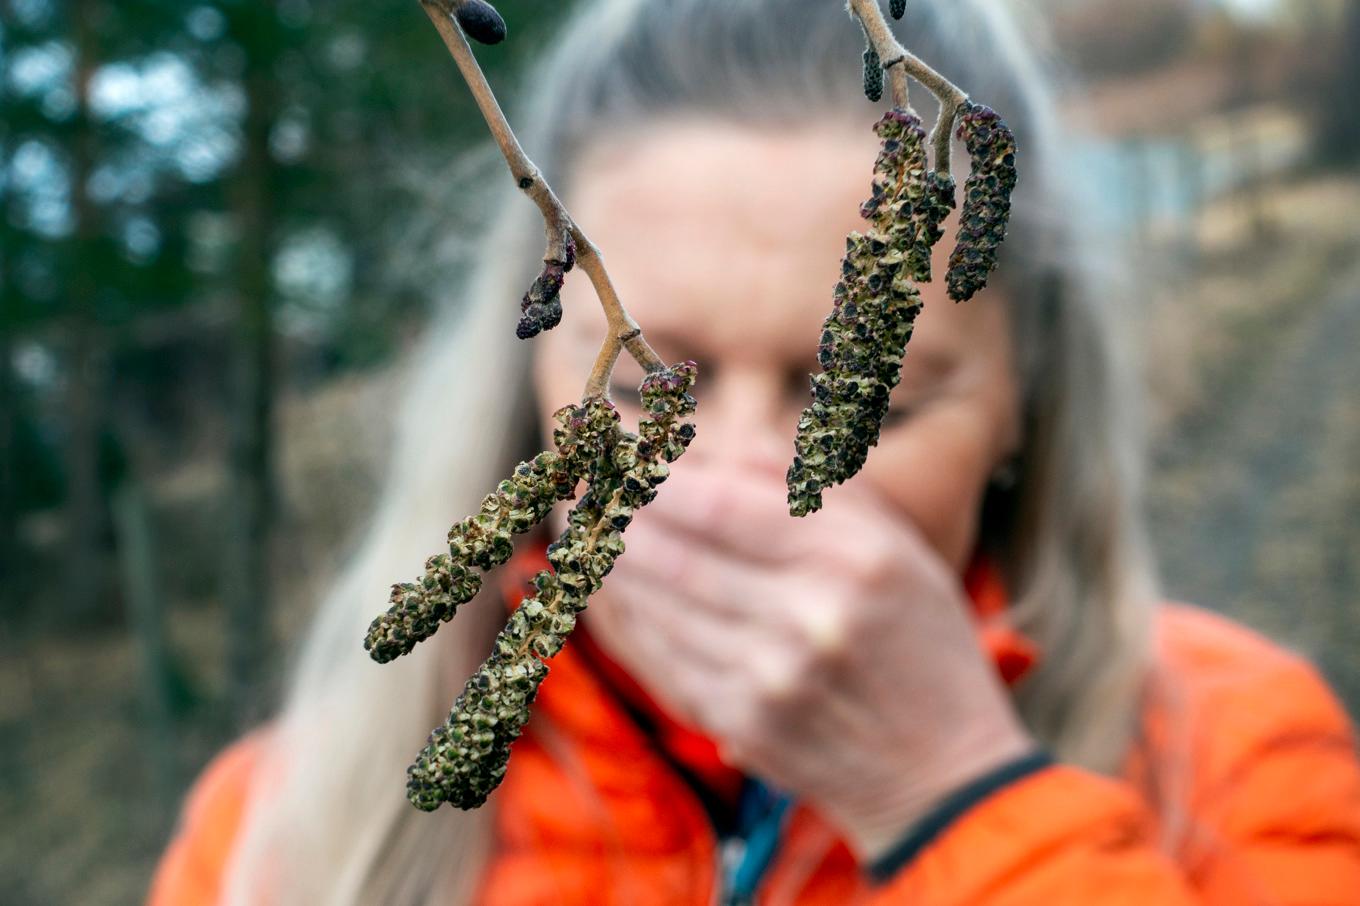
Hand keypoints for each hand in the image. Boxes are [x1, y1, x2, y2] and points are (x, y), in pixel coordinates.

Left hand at [586, 460, 1034, 860]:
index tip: (621, 461)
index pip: (721, 506)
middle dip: (615, 516)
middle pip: (677, 554)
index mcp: (854, 558)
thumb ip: (819, 491)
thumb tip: (730, 449)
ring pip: (659, 608)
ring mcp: (771, 678)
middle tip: (579, 489)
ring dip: (609, 565)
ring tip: (580, 532)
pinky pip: (664, 662)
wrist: (945, 774)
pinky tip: (613, 594)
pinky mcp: (744, 727)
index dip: (655, 481)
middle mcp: (809, 616)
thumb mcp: (901, 550)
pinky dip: (630, 623)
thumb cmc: (924, 646)